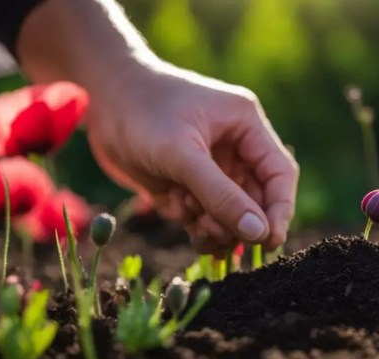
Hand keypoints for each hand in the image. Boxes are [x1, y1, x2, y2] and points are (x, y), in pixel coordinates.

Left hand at [84, 61, 298, 252]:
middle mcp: (235, 147)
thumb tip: (259, 232)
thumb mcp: (181, 155)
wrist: (98, 98)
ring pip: (231, 212)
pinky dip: (198, 226)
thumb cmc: (142, 112)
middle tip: (217, 235)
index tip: (270, 240)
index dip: (280, 208)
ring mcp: (212, 167)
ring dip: (218, 228)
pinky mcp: (188, 183)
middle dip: (240, 222)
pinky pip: (206, 216)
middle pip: (257, 198)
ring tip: (196, 228)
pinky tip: (182, 217)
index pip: (279, 173)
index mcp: (245, 125)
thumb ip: (221, 195)